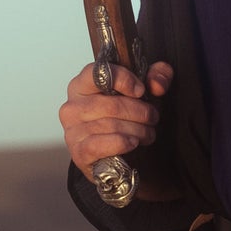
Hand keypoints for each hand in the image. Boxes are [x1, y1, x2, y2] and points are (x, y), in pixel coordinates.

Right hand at [59, 61, 171, 175]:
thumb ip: (156, 77)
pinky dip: (124, 143)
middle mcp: (72, 107)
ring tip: (147, 133)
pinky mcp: (79, 152)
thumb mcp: (142, 93)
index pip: (98, 73)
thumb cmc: (122, 121)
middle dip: (141, 112)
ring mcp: (73, 130)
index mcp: (81, 86)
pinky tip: (133, 142)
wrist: (113, 157)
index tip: (141, 90)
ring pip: (113, 126)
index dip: (123, 79)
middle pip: (113, 105)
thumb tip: (158, 83)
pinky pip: (105, 144)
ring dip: (139, 130)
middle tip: (152, 117)